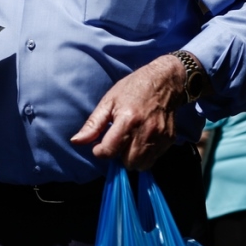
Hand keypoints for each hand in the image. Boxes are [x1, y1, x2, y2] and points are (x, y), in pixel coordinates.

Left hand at [70, 54, 186, 169]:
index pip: (109, 151)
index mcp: (127, 120)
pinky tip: (143, 139)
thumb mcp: (109, 101)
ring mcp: (160, 136)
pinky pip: (154, 158)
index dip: (100, 151)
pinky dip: (146, 154)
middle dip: (119, 156)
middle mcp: (145, 130)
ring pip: (142, 164)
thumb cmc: (133, 88)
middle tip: (118, 142)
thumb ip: (93, 124)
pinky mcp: (169, 139)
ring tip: (130, 142)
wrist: (164, 81)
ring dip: (133, 158)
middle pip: (127, 163)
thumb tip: (76, 142)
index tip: (100, 145)